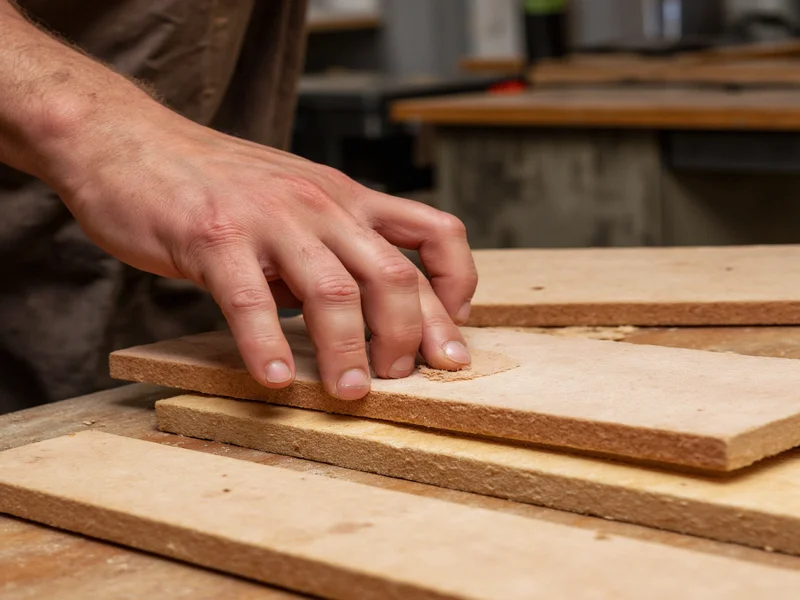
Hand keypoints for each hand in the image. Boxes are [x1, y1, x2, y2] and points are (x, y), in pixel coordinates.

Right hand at [53, 104, 477, 399]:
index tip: (450, 333)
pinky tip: (275, 379)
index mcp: (348, 198)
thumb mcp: (298, 202)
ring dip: (349, 351)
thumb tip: (363, 313)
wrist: (129, 142)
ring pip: (334, 291)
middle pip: (394, 275)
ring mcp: (269, 219)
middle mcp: (321, 204)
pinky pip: (251, 300)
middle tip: (402, 378)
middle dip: (410, 336)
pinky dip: (267, 346)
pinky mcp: (213, 236)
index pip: (436, 234)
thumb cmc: (218, 184)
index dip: (457, 288)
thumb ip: (333, 247)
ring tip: (348, 392)